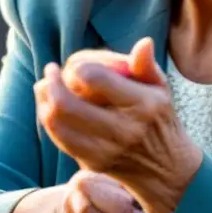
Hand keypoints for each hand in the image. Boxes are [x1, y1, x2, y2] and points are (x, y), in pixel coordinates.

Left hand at [35, 38, 202, 212]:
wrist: (167, 170)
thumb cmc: (159, 118)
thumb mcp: (161, 89)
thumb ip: (147, 65)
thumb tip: (144, 42)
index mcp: (143, 104)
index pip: (95, 78)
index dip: (78, 66)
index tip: (74, 64)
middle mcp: (124, 129)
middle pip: (67, 103)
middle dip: (51, 83)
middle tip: (50, 71)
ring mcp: (106, 149)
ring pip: (57, 123)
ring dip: (44, 100)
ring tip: (45, 87)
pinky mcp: (93, 163)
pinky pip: (60, 139)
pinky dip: (49, 119)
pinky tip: (50, 107)